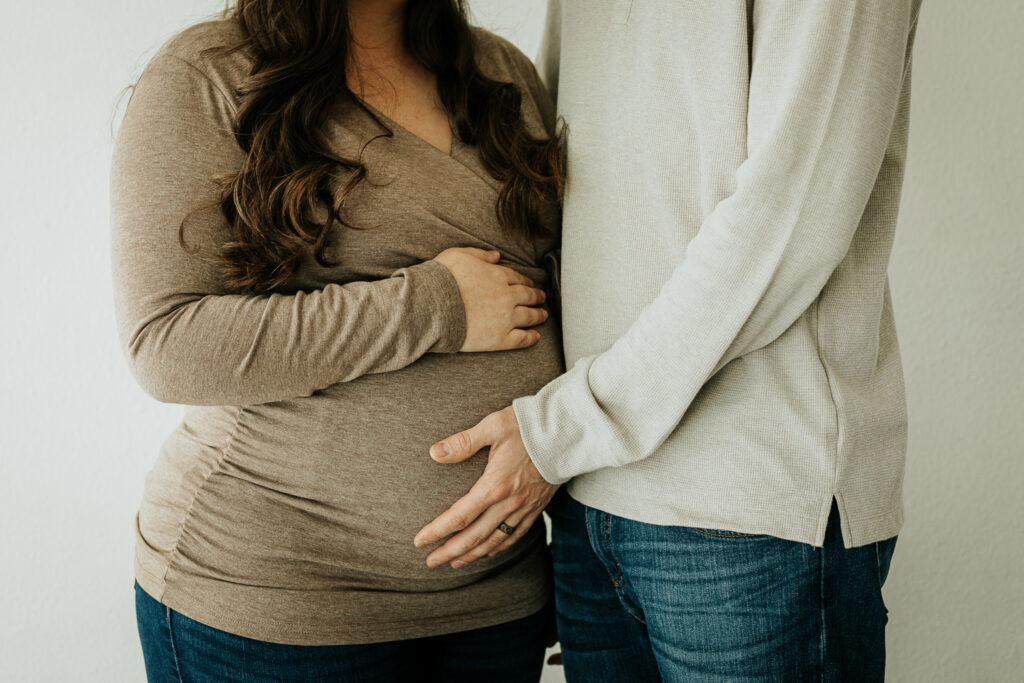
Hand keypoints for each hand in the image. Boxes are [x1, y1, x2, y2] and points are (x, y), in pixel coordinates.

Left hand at [414, 406, 558, 566]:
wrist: (570, 432)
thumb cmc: (529, 426)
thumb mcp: (493, 426)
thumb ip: (463, 442)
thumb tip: (435, 453)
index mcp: (495, 485)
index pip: (459, 516)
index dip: (437, 531)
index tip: (419, 541)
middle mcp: (509, 503)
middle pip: (474, 537)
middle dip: (450, 552)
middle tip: (430, 562)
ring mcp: (525, 508)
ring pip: (494, 541)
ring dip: (472, 555)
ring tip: (453, 563)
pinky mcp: (537, 507)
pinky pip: (515, 536)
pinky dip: (499, 548)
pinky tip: (488, 552)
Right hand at [433, 248, 547, 352]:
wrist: (432, 306)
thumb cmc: (441, 278)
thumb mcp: (459, 255)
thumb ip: (479, 254)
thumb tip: (497, 256)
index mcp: (497, 275)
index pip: (517, 278)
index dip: (525, 282)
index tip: (530, 285)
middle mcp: (506, 295)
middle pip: (527, 296)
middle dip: (536, 296)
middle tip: (541, 298)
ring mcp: (505, 317)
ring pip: (529, 316)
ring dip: (538, 315)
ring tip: (543, 315)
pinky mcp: (500, 338)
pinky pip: (521, 338)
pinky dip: (531, 337)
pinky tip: (536, 337)